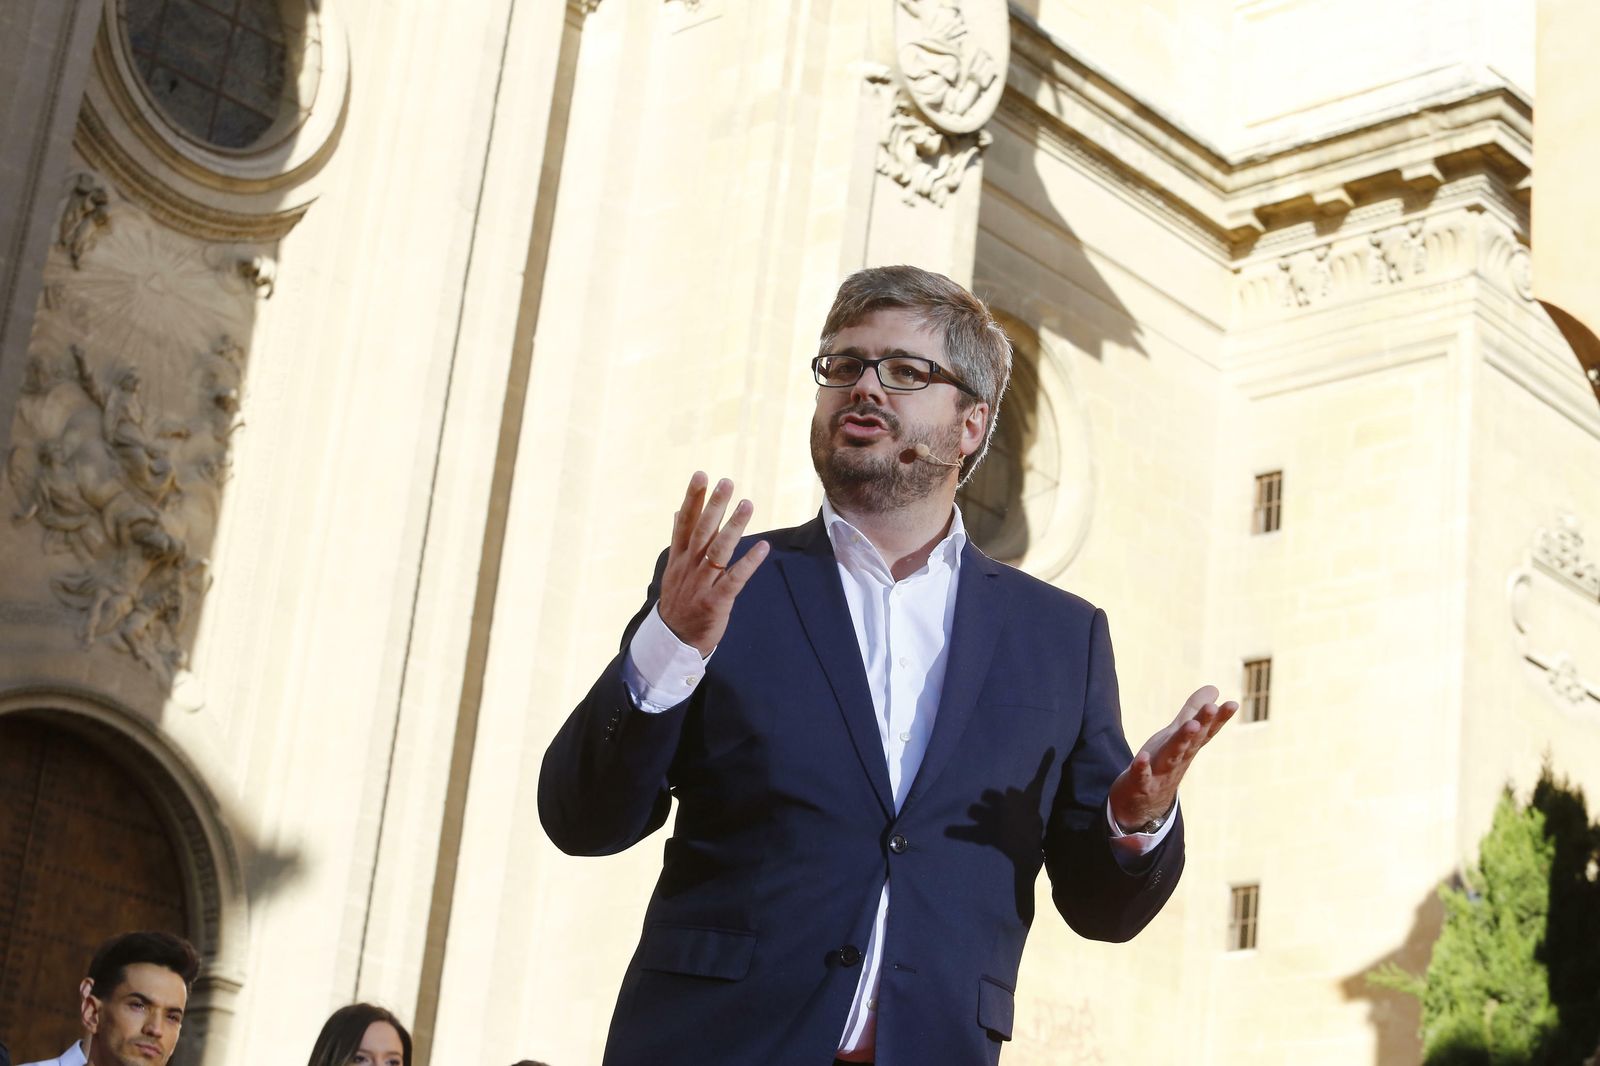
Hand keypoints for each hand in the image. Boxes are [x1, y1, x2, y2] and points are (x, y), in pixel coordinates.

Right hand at [657, 472, 769, 656]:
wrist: (673, 641)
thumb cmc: (679, 601)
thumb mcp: (673, 569)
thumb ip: (679, 540)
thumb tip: (676, 512)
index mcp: (679, 558)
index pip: (685, 522)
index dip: (693, 498)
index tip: (701, 475)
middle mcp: (689, 567)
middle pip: (702, 531)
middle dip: (714, 505)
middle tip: (726, 482)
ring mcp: (701, 584)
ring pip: (718, 550)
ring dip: (733, 526)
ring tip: (747, 504)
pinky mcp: (715, 601)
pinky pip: (734, 579)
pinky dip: (748, 563)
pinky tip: (762, 547)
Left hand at [1109, 685, 1235, 831]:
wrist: (1141, 804)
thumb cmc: (1163, 763)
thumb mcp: (1177, 735)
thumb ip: (1193, 712)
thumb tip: (1214, 688)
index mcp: (1187, 747)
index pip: (1206, 731)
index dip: (1219, 718)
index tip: (1233, 703)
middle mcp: (1178, 759)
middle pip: (1192, 740)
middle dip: (1202, 724)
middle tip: (1212, 707)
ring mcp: (1160, 773)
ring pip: (1172, 756)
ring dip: (1181, 742)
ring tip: (1191, 725)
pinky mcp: (1140, 784)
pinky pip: (1141, 776)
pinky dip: (1142, 767)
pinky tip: (1143, 757)